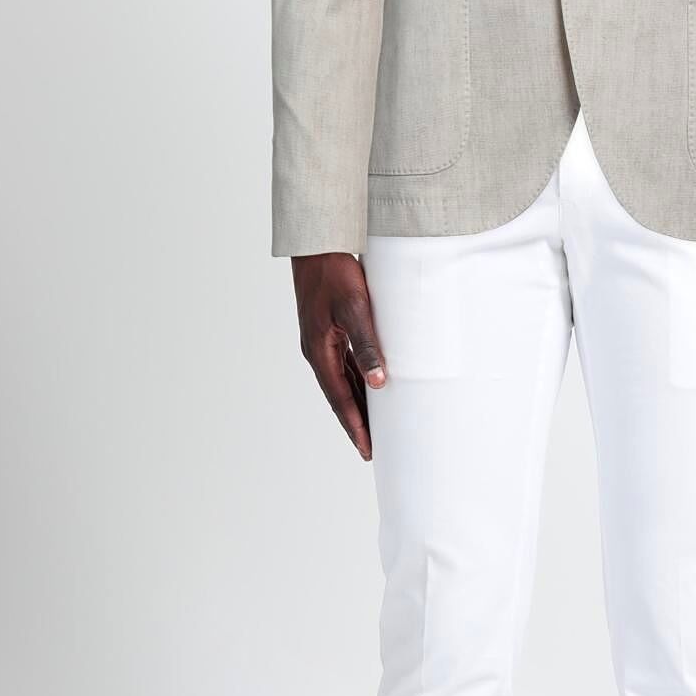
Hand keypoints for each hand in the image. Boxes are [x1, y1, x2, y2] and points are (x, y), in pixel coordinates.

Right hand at [292, 251, 384, 460]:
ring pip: (341, 382)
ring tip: (372, 427)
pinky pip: (343, 366)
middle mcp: (317, 352)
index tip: (367, 448)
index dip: (355, 425)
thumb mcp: (355, 309)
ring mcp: (321, 343)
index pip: (340, 398)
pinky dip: (356, 382)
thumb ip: (367, 345)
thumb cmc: (335, 274)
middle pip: (338, 396)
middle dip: (354, 423)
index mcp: (318, 351)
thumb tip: (378, 382)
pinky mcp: (327, 332)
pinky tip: (369, 389)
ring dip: (355, 405)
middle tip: (371, 449)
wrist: (317, 245)